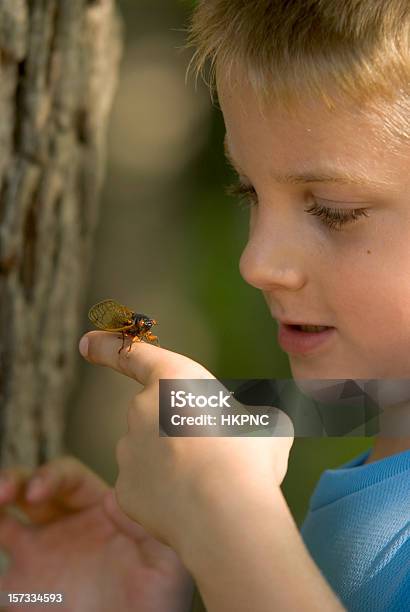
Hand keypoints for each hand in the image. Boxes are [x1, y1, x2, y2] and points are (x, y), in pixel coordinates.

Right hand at [0, 456, 193, 611]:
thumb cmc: (156, 603)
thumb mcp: (165, 559)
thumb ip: (145, 524)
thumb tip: (110, 498)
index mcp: (99, 511)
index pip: (69, 477)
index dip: (51, 475)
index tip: (38, 492)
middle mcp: (67, 526)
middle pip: (32, 487)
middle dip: (14, 479)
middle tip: (4, 491)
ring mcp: (41, 556)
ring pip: (6, 518)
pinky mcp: (21, 591)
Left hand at [78, 331, 293, 558]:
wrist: (225, 513)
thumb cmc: (248, 458)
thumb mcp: (267, 426)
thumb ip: (253, 419)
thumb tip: (260, 428)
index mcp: (173, 381)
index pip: (133, 355)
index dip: (107, 347)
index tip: (86, 344)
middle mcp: (141, 410)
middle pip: (154, 415)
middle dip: (176, 430)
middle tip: (214, 455)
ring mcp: (128, 451)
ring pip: (149, 453)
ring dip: (172, 463)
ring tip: (208, 485)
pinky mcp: (125, 489)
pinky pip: (145, 487)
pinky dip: (163, 494)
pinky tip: (190, 505)